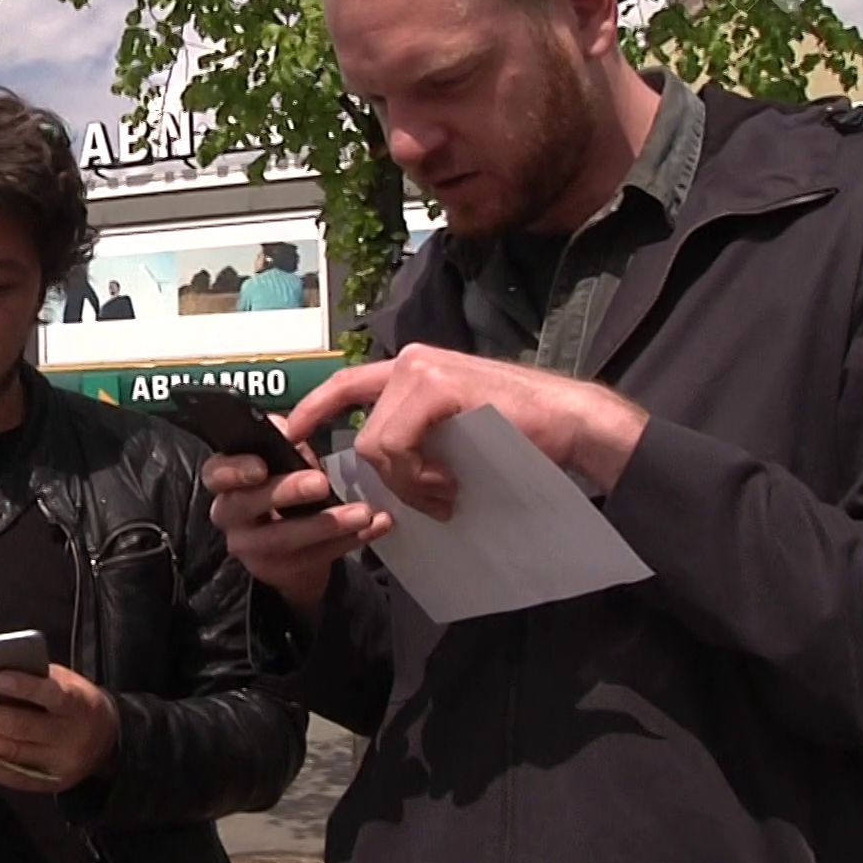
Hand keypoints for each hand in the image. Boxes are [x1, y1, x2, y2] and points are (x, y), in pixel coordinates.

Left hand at [0, 665, 118, 792]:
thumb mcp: (67, 683)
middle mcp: (69, 737)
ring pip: (11, 753)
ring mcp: (58, 765)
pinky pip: (11, 776)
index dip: (26, 687)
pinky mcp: (48, 784)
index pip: (53, 695)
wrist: (107, 741)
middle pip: (21, 728)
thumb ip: (35, 680)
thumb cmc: (75, 702)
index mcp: (78, 704)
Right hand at [202, 426, 393, 627]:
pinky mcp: (280, 571)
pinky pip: (317, 556)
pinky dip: (351, 540)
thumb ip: (283, 446)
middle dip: (285, 492)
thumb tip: (285, 426)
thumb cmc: (282, 494)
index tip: (262, 466)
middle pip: (247, 505)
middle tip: (320, 483)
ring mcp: (252, 548)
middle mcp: (230, 516)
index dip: (234, 470)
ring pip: (284, 538)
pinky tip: (377, 526)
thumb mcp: (281, 465)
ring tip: (362, 512)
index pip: (215, 473)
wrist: (286, 551)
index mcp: (227, 483)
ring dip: (326, 524)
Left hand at [286, 344, 648, 519]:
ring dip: (408, 484)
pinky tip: (452, 484)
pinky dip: (418, 477)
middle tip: (426, 500)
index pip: (345, 386)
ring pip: (375, 446)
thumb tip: (374, 470)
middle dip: (385, 480)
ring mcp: (423, 370)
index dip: (312, 412)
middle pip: (360, 433)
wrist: (570, 424)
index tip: (292, 438)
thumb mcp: (452, 434)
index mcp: (412, 370)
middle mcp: (411, 362)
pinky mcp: (437, 386)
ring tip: (447, 493)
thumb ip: (414, 436)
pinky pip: (396, 447)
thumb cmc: (517, 436)